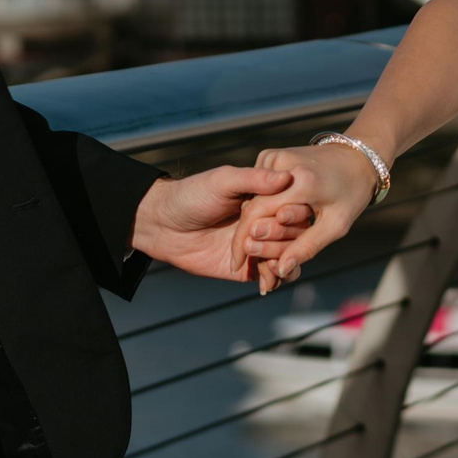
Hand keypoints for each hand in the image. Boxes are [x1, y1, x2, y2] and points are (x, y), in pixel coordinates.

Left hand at [131, 166, 313, 281]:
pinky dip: (275, 280)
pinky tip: (266, 281)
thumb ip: (253, 179)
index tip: (280, 215)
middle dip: (282, 239)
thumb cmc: (190, 195)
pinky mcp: (247, 268)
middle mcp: (266, 222)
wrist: (162, 225)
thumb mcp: (222, 181)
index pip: (294, 207)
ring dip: (283, 261)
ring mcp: (258, 246)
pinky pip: (271, 276)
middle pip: (295, 234)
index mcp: (265, 198)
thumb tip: (286, 177)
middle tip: (256, 237)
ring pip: (289, 257)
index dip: (292, 213)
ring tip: (268, 263)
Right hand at [244, 140, 384, 293]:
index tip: (237, 266)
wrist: (356, 158)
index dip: (243, 243)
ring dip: (252, 224)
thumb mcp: (336, 225)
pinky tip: (265, 225)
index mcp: (301, 181)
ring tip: (253, 249)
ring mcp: (274, 156)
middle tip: (242, 264)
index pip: (256, 214)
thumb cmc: (351, 195)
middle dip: (244, 238)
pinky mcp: (271, 156)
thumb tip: (282, 270)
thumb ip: (307, 247)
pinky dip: (259, 207)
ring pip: (251, 198)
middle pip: (250, 207)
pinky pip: (258, 188)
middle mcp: (282, 164)